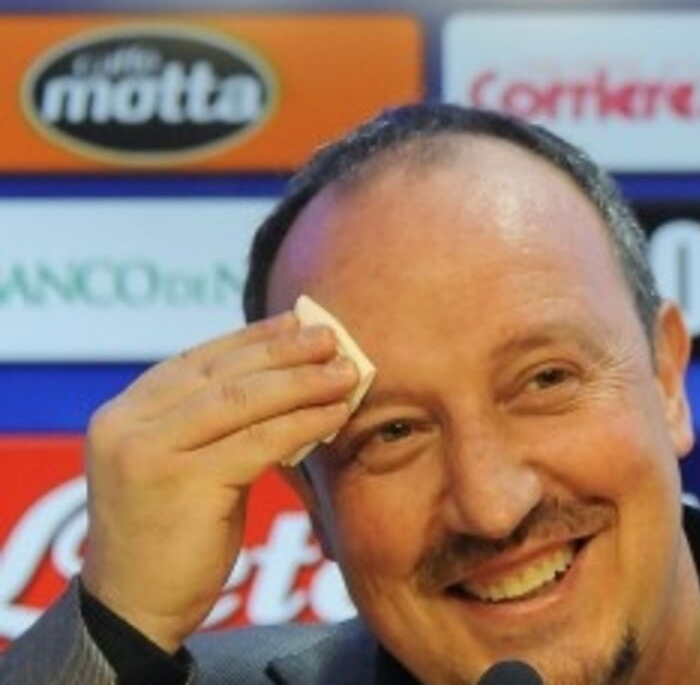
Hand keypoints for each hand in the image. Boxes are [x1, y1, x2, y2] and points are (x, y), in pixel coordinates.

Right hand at [80, 312, 356, 651]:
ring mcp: (150, 452)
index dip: (253, 338)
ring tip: (345, 374)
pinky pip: (258, 442)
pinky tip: (335, 415)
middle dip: (284, 353)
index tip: (299, 323)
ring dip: (302, 383)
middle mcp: (128, 425)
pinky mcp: (181, 482)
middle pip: (222, 374)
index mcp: (124, 412)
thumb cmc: (171, 533)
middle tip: (332, 340)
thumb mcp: (183, 463)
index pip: (198, 360)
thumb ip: (215, 423)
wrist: (135, 606)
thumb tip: (288, 377)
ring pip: (242, 402)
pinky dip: (303, 423)